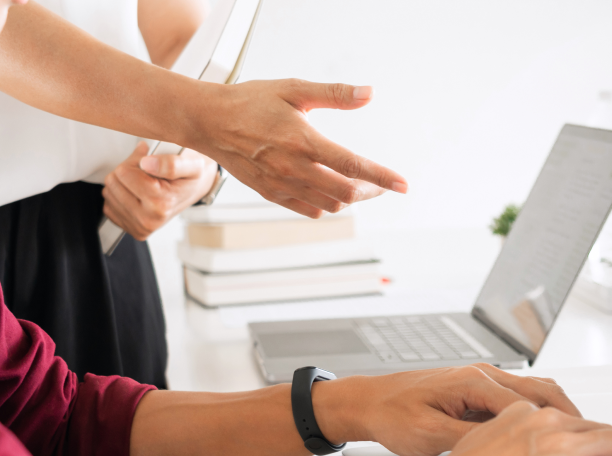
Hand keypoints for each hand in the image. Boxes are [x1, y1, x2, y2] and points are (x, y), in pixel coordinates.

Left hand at [102, 141, 218, 239]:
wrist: (193, 191)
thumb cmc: (189, 178)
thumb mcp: (191, 164)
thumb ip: (171, 162)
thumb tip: (147, 164)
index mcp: (161, 204)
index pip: (123, 172)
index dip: (135, 162)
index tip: (149, 165)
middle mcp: (149, 219)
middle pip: (113, 182)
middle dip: (127, 172)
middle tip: (146, 174)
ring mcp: (140, 227)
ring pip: (109, 192)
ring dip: (123, 184)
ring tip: (143, 184)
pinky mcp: (133, 230)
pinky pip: (109, 206)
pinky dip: (120, 197)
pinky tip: (137, 195)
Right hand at [189, 80, 406, 217]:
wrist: (209, 121)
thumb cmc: (250, 102)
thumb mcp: (294, 90)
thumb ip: (335, 94)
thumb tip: (368, 94)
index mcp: (303, 141)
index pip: (353, 165)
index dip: (382, 177)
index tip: (403, 185)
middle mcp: (294, 168)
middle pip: (346, 192)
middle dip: (370, 190)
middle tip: (380, 183)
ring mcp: (282, 185)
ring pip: (331, 205)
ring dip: (349, 198)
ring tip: (356, 185)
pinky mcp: (272, 194)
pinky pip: (310, 210)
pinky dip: (327, 205)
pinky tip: (330, 191)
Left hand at [313, 364, 581, 455]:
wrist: (367, 401)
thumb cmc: (391, 415)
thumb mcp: (429, 435)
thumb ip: (468, 439)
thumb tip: (503, 449)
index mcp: (474, 383)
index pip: (531, 403)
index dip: (560, 426)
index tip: (581, 444)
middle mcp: (483, 375)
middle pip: (544, 390)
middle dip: (573, 416)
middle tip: (595, 442)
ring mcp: (482, 380)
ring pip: (536, 391)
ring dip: (559, 413)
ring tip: (580, 439)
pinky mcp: (477, 390)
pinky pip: (520, 397)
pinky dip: (541, 413)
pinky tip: (546, 435)